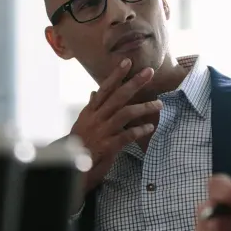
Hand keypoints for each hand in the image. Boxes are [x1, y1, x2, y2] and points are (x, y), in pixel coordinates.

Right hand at [70, 58, 161, 198]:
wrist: (71, 169)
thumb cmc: (79, 145)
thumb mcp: (83, 124)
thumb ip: (91, 108)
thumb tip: (94, 92)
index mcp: (90, 112)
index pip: (104, 89)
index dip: (116, 75)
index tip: (127, 62)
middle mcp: (96, 119)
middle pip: (118, 96)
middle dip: (134, 83)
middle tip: (149, 72)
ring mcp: (102, 132)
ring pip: (125, 113)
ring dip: (144, 107)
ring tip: (159, 104)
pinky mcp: (108, 146)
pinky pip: (127, 135)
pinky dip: (140, 130)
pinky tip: (151, 127)